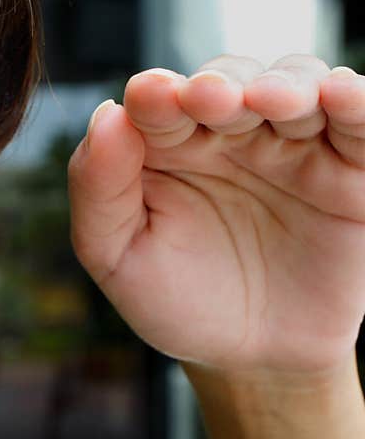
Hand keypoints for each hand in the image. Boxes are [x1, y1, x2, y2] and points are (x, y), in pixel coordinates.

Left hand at [68, 54, 364, 374]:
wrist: (247, 358)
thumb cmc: (174, 301)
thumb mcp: (117, 256)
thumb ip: (99, 190)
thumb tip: (106, 114)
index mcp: (165, 146)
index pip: (159, 102)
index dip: (155, 94)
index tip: (150, 96)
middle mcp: (227, 134)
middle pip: (230, 79)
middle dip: (221, 83)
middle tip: (209, 97)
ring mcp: (290, 146)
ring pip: (295, 85)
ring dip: (285, 84)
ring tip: (272, 101)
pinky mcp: (348, 171)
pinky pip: (358, 124)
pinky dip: (354, 102)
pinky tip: (340, 96)